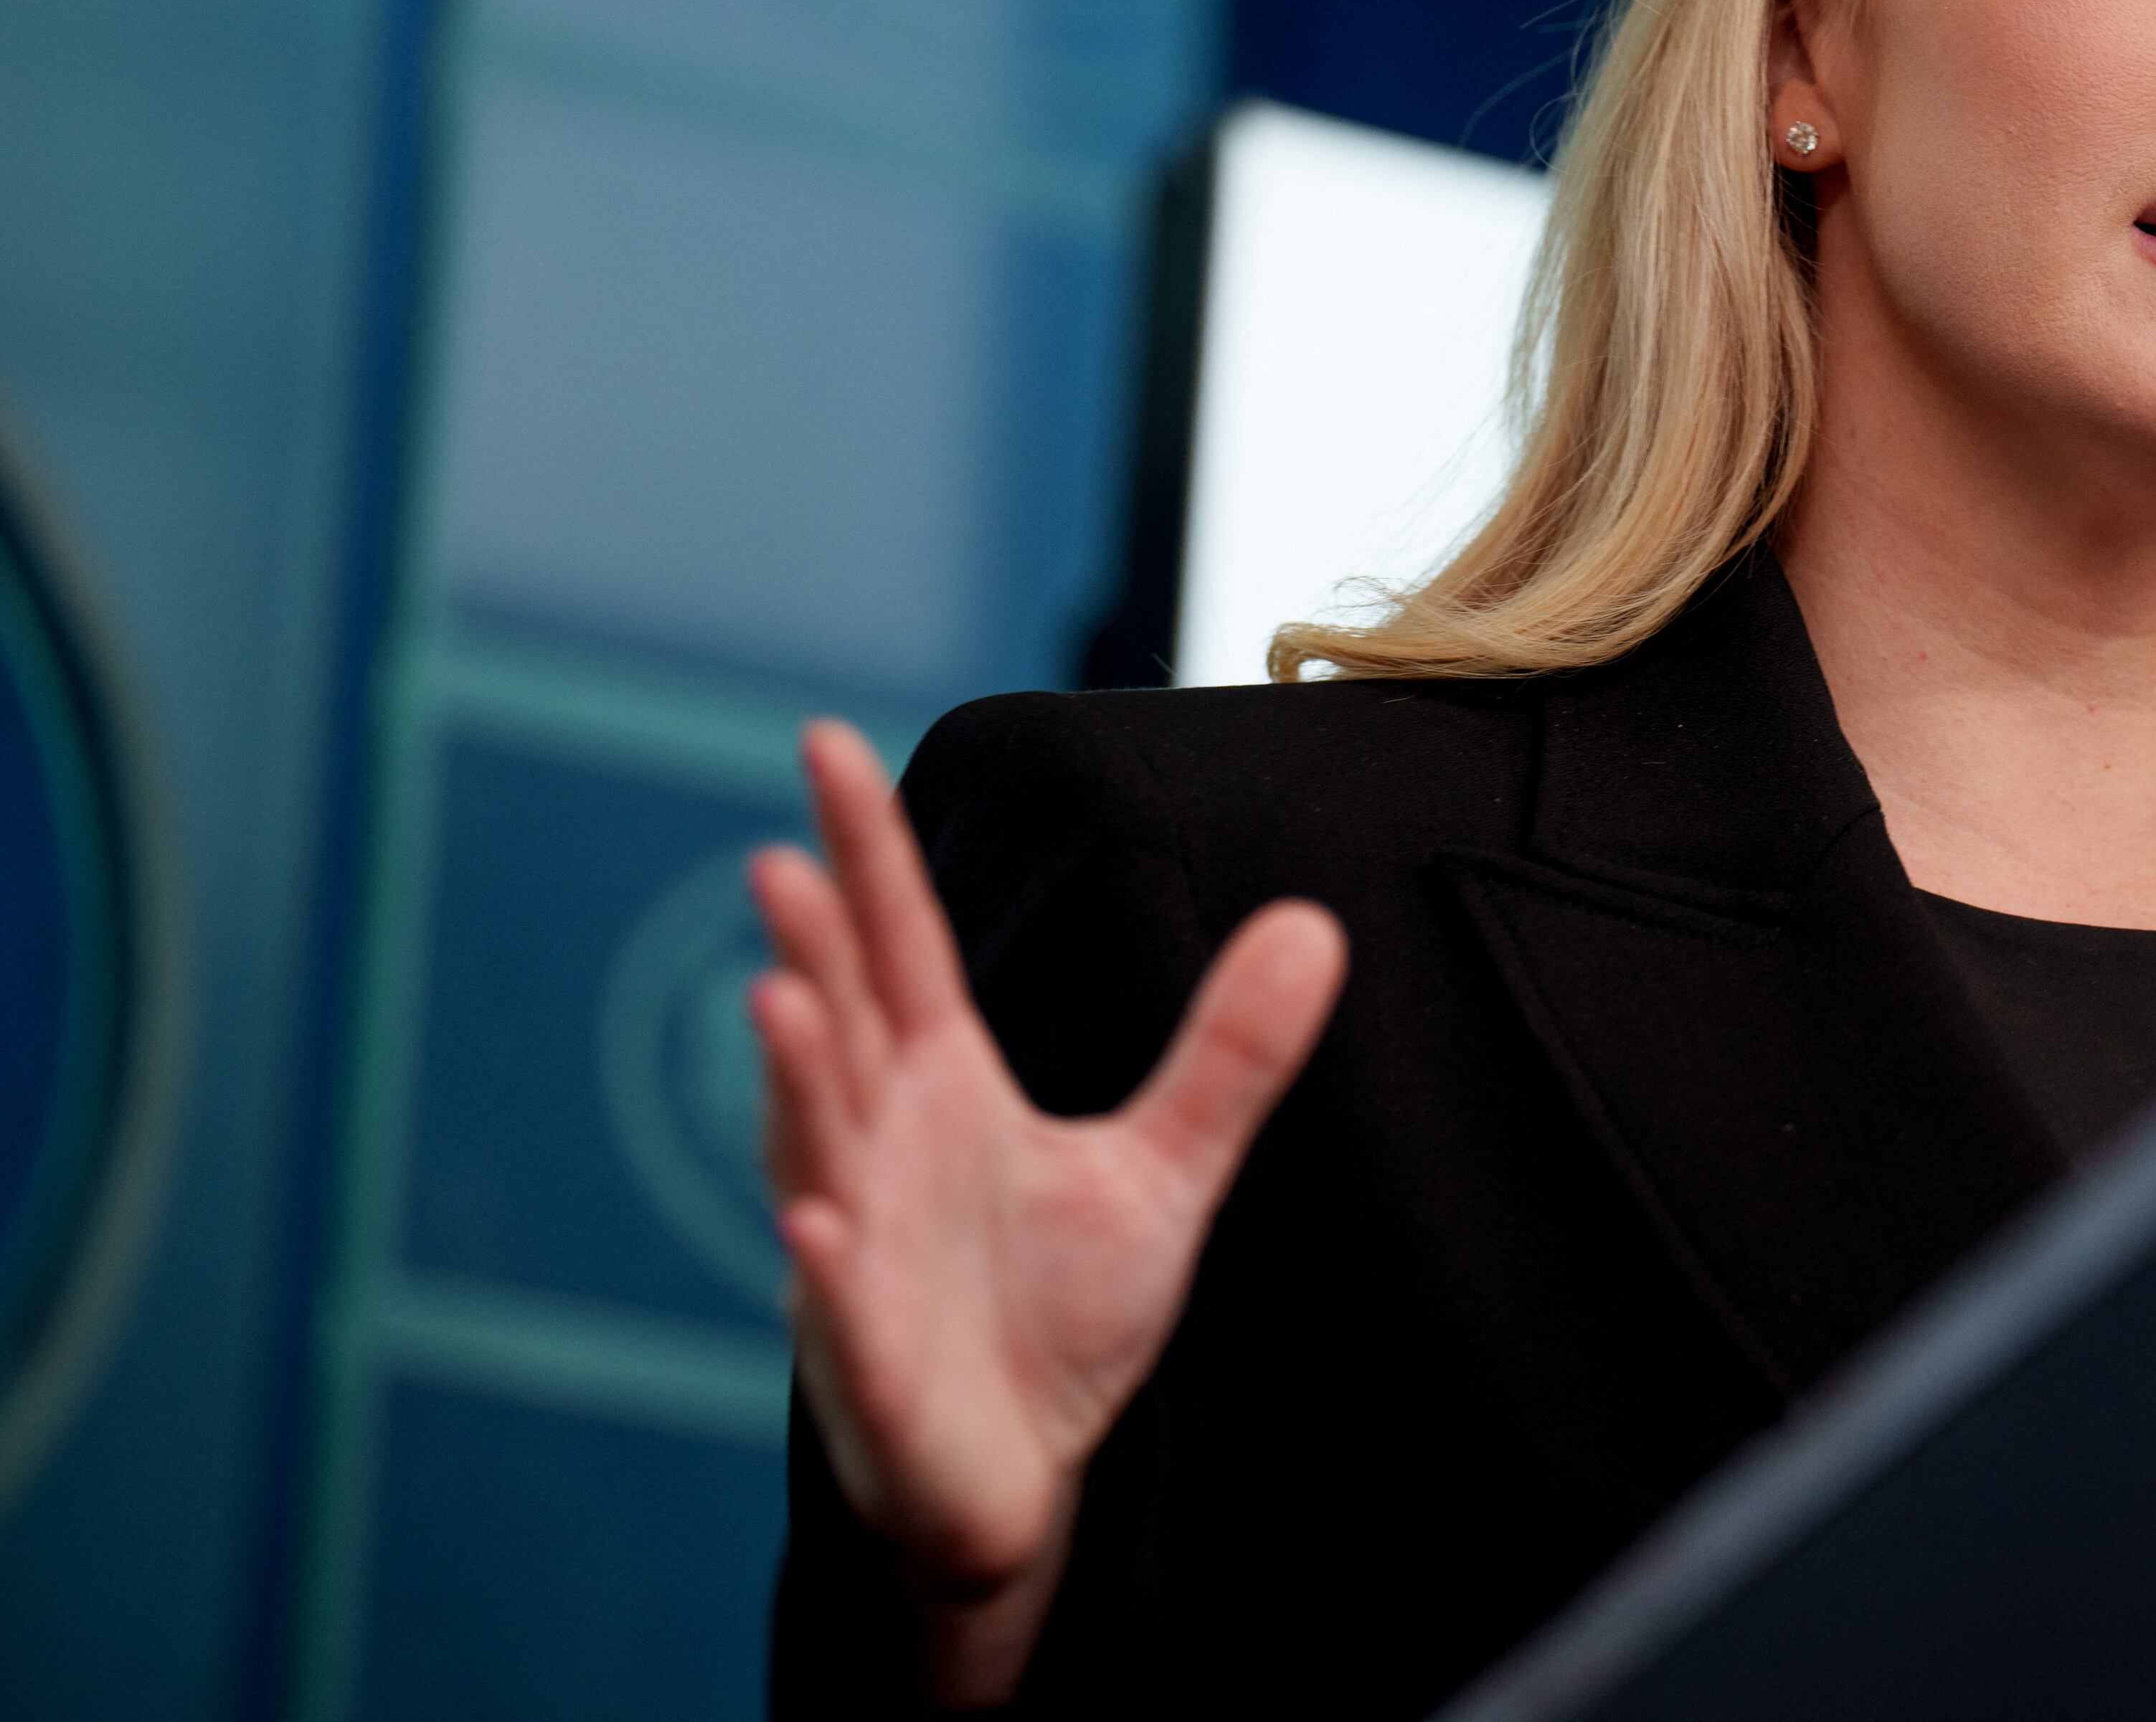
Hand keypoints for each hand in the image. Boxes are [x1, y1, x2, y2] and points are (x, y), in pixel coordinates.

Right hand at [749, 721, 1344, 1701]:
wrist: (1024, 1474)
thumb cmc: (1060, 1314)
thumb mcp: (1163, 1170)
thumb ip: (1226, 1053)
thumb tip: (1315, 926)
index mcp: (938, 1087)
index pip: (896, 946)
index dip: (863, 849)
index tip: (824, 740)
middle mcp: (880, 1149)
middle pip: (841, 1027)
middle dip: (808, 946)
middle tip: (779, 856)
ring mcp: (858, 1252)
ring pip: (816, 1149)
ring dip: (795, 1081)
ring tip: (779, 995)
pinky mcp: (869, 1359)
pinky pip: (838, 1304)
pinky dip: (823, 1263)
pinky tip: (811, 1219)